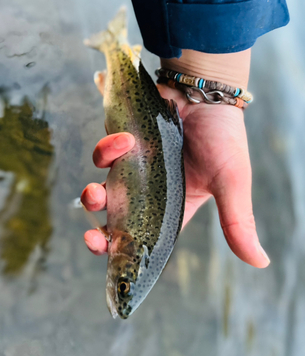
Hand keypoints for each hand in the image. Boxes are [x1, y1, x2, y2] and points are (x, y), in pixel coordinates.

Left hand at [81, 85, 269, 267]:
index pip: (144, 237)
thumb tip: (261, 262)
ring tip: (101, 184)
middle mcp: (148, 190)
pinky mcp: (122, 143)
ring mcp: (133, 167)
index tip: (110, 257)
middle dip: (99, 230)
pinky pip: (104, 154)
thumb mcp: (231, 183)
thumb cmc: (224, 138)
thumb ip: (237, 222)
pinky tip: (125, 140)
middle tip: (93, 235)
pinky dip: (108, 149)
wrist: (207, 93)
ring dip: (94, 193)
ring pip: (103, 187)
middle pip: (115, 219)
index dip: (124, 251)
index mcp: (172, 206)